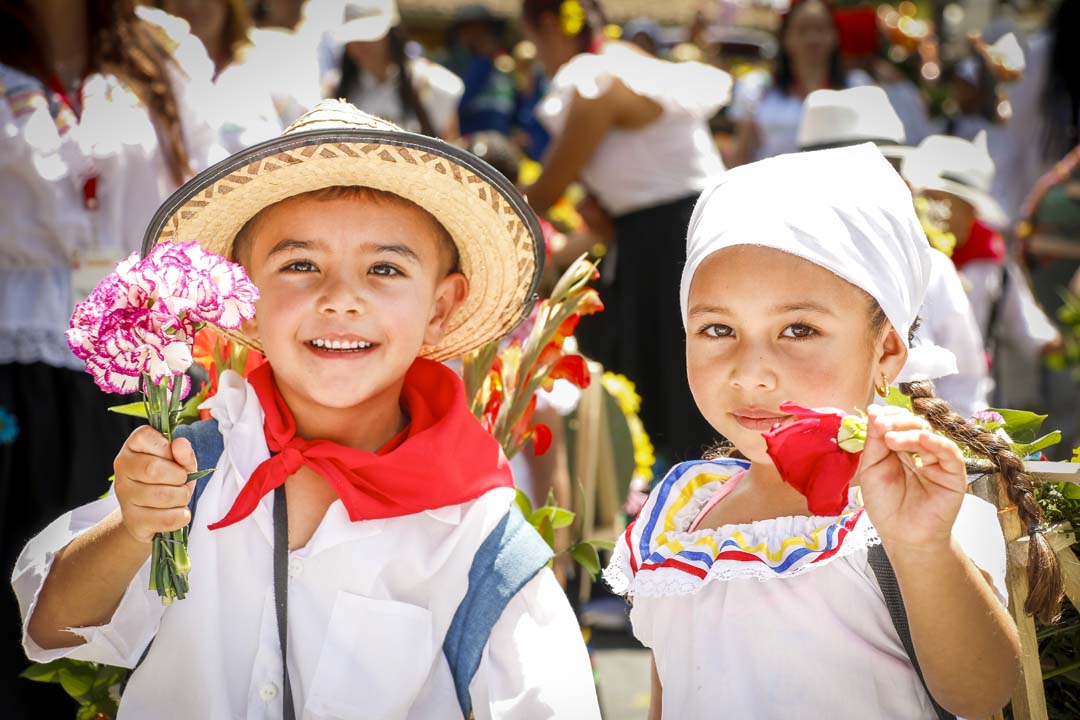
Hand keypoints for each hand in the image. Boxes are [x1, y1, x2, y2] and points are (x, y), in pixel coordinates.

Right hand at [113, 426, 196, 543]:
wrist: (152, 514)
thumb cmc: (168, 481)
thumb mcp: (181, 463)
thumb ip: (184, 453)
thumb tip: (180, 443)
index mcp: (133, 446)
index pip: (144, 436)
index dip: (167, 448)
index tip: (174, 458)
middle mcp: (122, 467)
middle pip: (152, 469)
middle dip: (179, 477)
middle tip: (182, 481)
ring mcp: (124, 494)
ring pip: (161, 495)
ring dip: (182, 497)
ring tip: (180, 496)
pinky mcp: (132, 519)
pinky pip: (164, 519)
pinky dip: (180, 516)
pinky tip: (179, 513)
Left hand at [857, 405, 966, 550]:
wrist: (902, 536)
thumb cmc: (886, 504)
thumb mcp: (871, 468)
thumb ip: (874, 441)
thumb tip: (874, 410)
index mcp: (900, 447)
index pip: (897, 422)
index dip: (888, 416)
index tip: (874, 415)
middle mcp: (921, 450)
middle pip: (913, 424)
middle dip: (896, 421)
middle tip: (881, 425)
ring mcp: (938, 460)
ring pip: (929, 435)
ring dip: (910, 431)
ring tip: (891, 437)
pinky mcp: (953, 473)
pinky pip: (949, 453)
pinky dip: (937, 443)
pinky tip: (922, 438)